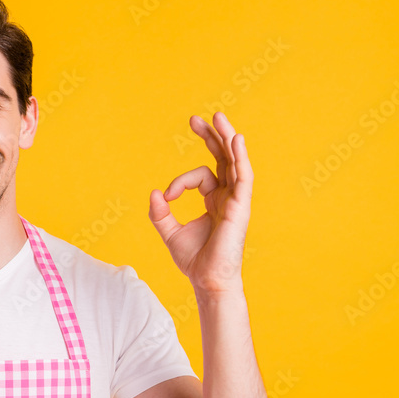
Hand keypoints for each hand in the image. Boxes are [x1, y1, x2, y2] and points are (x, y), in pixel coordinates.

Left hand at [149, 112, 253, 293]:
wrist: (207, 281)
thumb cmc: (194, 260)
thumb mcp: (170, 232)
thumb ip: (160, 213)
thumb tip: (154, 192)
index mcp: (215, 200)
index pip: (200, 176)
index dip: (179, 182)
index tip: (166, 196)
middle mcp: (228, 197)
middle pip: (223, 158)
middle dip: (210, 137)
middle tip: (194, 119)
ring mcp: (237, 200)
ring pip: (235, 162)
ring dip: (227, 138)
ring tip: (218, 116)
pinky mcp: (241, 207)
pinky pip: (244, 177)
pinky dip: (241, 157)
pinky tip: (236, 139)